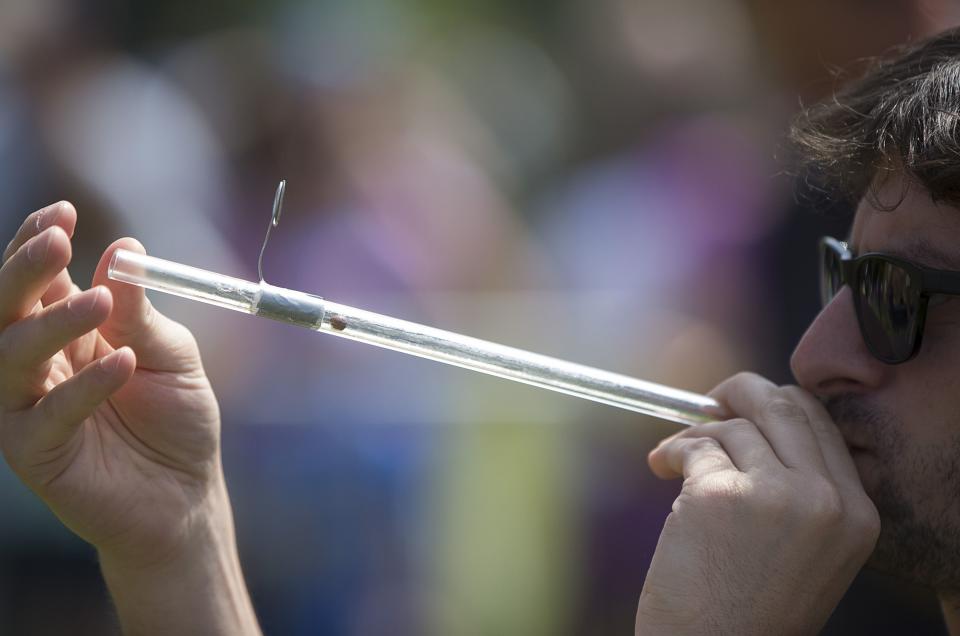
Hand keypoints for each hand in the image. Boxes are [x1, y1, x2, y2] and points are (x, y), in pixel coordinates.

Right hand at [0, 202, 258, 634]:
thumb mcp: (171, 354)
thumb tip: (124, 248)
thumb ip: (141, 311)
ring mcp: (27, 407)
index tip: (62, 212)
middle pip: (7, 309)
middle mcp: (37, 364)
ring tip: (100, 303)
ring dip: (52, 323)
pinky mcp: (35, 451)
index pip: (38, 280)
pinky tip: (121, 365)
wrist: (187, 491)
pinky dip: (82, 387)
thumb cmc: (177, 416)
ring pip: (11, 356)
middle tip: (56, 243)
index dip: (38, 242)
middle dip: (23, 272)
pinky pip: (46, 414)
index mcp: (65, 330)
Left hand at [636, 372, 879, 634]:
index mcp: (855, 514)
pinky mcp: (719, 495)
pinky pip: (693, 448)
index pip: (821, 424)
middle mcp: (824, 499)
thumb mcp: (807, 553)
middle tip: (710, 402)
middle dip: (739, 392)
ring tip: (674, 460)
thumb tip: (753, 424)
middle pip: (782, 406)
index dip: (777, 405)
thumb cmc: (751, 612)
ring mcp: (774, 495)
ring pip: (731, 428)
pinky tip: (660, 468)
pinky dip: (671, 451)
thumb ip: (800, 492)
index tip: (746, 406)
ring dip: (695, 436)